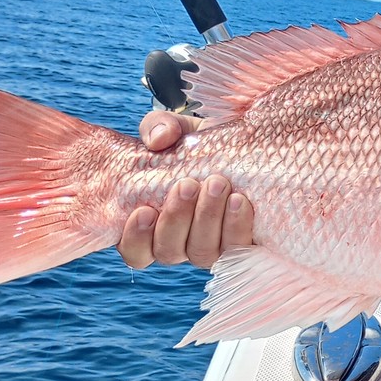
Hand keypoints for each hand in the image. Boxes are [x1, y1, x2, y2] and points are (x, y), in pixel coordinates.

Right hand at [117, 111, 253, 268]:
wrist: (246, 146)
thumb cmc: (200, 144)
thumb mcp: (178, 130)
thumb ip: (159, 127)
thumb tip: (159, 139)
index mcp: (154, 223)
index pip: (135, 250)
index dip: (135, 237)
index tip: (144, 210)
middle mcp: (180, 241)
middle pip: (167, 251)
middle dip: (176, 218)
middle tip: (188, 184)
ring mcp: (212, 245)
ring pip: (201, 252)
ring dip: (207, 218)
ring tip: (218, 183)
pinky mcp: (242, 243)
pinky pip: (237, 248)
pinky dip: (236, 226)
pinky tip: (239, 200)